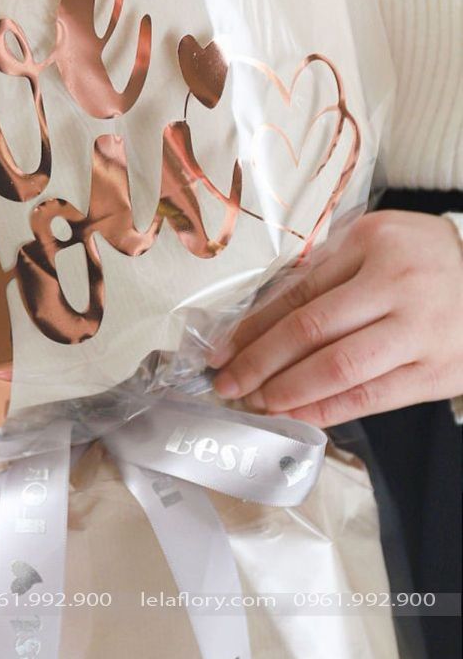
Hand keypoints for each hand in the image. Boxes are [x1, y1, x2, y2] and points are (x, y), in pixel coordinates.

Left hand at [212, 210, 462, 426]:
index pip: (300, 291)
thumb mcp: (375, 242)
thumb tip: (259, 320)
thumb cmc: (422, 260)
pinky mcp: (436, 372)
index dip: (254, 326)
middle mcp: (398, 286)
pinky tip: (296, 416)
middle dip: (260, 362)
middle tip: (227, 384)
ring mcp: (420, 332)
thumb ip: (324, 272)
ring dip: (287, 392)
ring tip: (255, 403)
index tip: (222, 350)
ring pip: (339, 369)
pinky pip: (371, 398)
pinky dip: (327, 410)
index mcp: (375, 244)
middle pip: (312, 330)